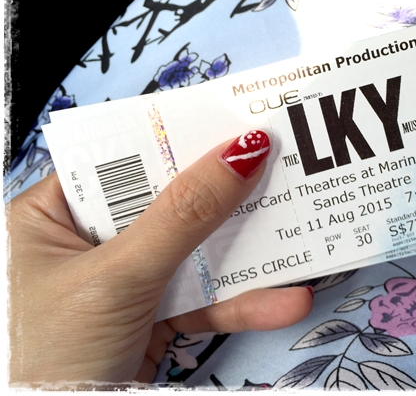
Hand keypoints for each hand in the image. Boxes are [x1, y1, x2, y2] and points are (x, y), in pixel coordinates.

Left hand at [9, 131, 312, 384]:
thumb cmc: (49, 360)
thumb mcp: (118, 277)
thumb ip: (182, 216)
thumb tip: (240, 153)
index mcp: (53, 216)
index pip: (124, 161)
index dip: (178, 141)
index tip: (233, 123)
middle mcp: (89, 242)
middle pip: (169, 204)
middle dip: (226, 196)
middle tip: (278, 169)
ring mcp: (126, 282)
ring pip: (196, 253)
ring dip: (248, 255)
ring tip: (298, 237)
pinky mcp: (153, 318)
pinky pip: (204, 300)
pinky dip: (243, 303)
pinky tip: (283, 302)